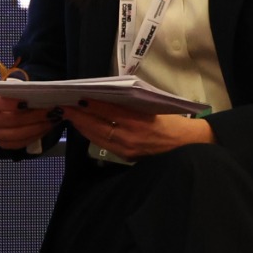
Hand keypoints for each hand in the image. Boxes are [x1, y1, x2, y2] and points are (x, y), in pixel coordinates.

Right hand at [0, 91, 59, 150]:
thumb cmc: (19, 97)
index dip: (9, 104)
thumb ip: (30, 93)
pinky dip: (35, 136)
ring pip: (15, 135)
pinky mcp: (4, 143)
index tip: (26, 102)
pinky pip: (20, 143)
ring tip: (51, 120)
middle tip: (49, 111)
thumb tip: (50, 99)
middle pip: (8, 121)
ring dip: (37, 127)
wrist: (19, 107)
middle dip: (31, 117)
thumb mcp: (21, 90)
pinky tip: (46, 128)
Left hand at [59, 100, 213, 157]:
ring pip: (98, 137)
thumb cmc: (172, 121)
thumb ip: (130, 104)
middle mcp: (131, 138)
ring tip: (70, 116)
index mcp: (140, 122)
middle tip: (64, 107)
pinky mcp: (126, 156)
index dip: (93, 105)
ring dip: (82, 126)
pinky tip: (84, 127)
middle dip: (79, 116)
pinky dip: (92, 135)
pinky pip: (104, 144)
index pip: (110, 112)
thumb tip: (106, 95)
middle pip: (98, 126)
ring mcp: (127, 149)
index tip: (79, 97)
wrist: (188, 144)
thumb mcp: (152, 107)